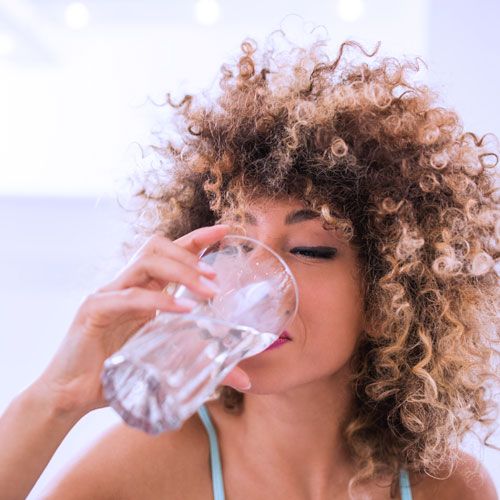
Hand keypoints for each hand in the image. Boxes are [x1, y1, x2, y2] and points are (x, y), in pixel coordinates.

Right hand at [34, 224, 250, 418]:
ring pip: (145, 262)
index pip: (170, 253)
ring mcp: (108, 294)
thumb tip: (245, 378)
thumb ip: (204, 364)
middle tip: (217, 277)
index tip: (226, 231)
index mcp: (142, 290)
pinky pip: (130, 297)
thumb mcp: (167, 363)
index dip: (197, 238)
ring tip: (208, 291)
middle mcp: (126, 285)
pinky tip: (184, 311)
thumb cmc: (118, 374)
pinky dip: (159, 301)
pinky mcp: (94, 311)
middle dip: (191, 254)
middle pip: (157, 247)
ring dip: (181, 271)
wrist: (72, 397)